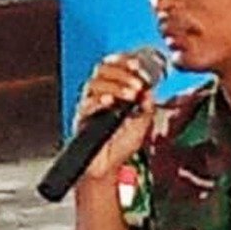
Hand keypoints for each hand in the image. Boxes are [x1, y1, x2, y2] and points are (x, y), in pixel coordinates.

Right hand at [73, 52, 157, 182]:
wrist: (107, 168)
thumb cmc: (120, 146)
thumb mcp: (142, 123)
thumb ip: (146, 106)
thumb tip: (149, 90)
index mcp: (113, 91)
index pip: (114, 66)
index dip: (123, 61)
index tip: (137, 64)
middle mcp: (98, 95)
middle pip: (102, 70)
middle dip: (121, 72)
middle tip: (137, 83)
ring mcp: (89, 106)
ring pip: (94, 84)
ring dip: (114, 86)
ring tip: (130, 95)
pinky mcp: (81, 119)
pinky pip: (86, 104)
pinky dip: (99, 100)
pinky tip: (110, 102)